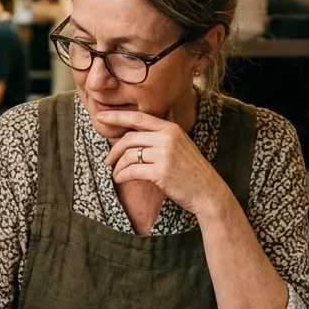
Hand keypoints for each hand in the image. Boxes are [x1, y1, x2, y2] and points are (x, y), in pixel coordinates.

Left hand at [98, 109, 229, 217]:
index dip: (117, 116)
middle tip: (108, 161)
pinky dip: (122, 175)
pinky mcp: (161, 172)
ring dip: (118, 166)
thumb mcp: (180, 145)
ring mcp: (165, 155)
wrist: (208, 191)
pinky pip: (132, 171)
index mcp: (171, 128)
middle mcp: (167, 138)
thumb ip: (161, 136)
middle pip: (129, 138)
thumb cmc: (191, 171)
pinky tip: (120, 179)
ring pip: (129, 155)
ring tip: (116, 173)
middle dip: (114, 150)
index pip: (138, 117)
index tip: (101, 117)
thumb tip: (134, 131)